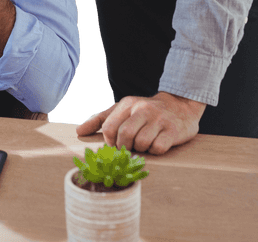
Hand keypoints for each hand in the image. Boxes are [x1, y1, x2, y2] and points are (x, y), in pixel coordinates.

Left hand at [77, 92, 204, 154]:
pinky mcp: (172, 130)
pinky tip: (157, 145)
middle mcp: (142, 109)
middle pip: (124, 136)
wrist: (179, 106)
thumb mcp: (121, 110)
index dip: (110, 142)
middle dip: (125, 147)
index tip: (116, 144)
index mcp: (126, 104)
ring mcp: (158, 119)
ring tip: (144, 144)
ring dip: (141, 149)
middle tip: (130, 147)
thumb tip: (78, 132)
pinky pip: (157, 148)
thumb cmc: (144, 112)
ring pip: (141, 143)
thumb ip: (99, 120)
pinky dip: (155, 151)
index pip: (108, 128)